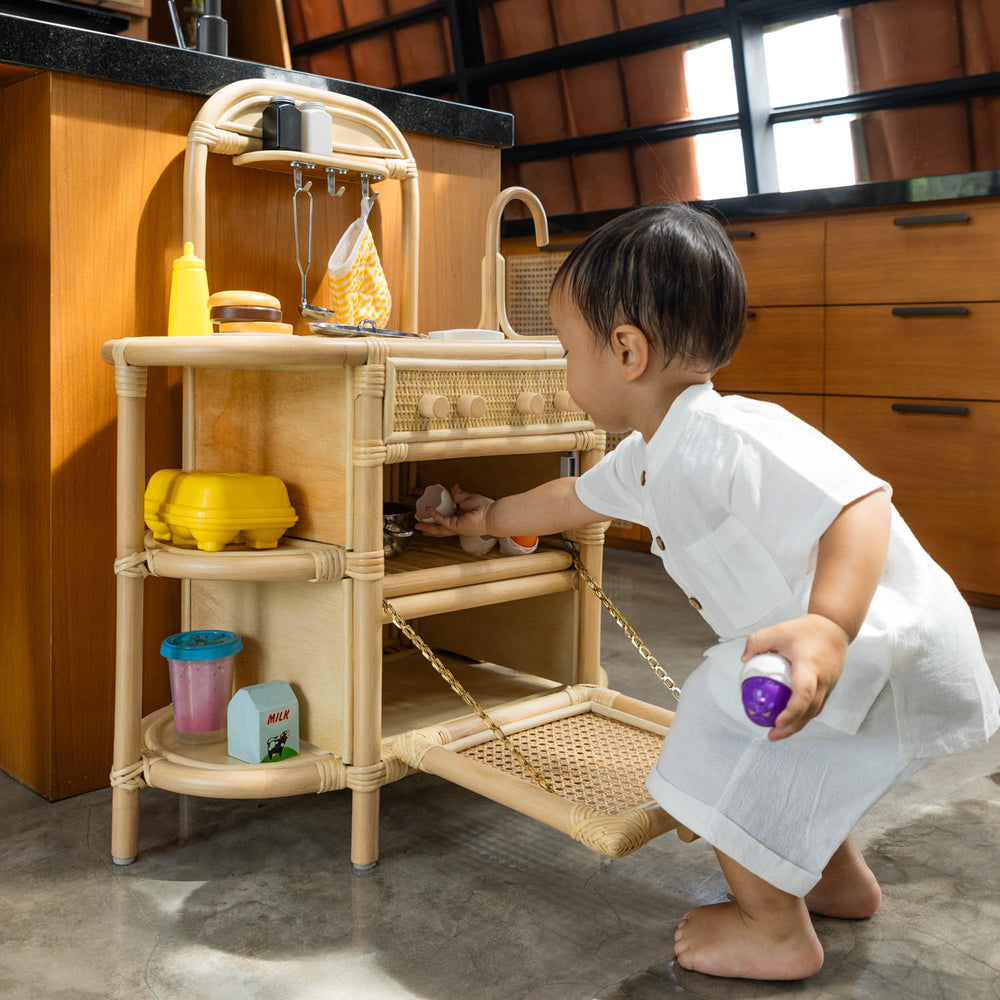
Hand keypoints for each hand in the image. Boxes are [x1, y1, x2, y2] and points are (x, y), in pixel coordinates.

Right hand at [414, 484, 494, 537]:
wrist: (491, 514)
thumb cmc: (484, 508)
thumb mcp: (468, 498)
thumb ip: (459, 494)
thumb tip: (453, 487)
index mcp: (460, 519)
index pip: (445, 521)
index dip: (436, 521)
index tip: (428, 519)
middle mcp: (457, 525)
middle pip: (439, 528)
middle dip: (428, 528)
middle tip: (418, 527)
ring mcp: (456, 527)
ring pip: (439, 529)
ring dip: (428, 527)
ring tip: (417, 525)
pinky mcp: (456, 526)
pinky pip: (443, 521)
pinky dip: (435, 516)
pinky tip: (429, 510)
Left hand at [741, 613, 848, 741]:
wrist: (835, 629)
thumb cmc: (806, 630)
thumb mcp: (777, 630)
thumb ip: (756, 642)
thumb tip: (744, 660)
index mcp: (810, 665)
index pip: (804, 692)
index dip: (792, 710)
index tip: (778, 721)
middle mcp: (822, 679)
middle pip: (809, 710)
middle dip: (791, 726)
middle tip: (772, 735)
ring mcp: (828, 686)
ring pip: (814, 712)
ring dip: (797, 725)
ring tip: (777, 733)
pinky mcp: (829, 689)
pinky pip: (816, 707)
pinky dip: (802, 716)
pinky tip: (789, 721)